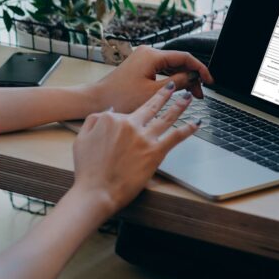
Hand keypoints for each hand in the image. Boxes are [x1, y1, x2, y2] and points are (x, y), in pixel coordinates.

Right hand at [72, 81, 198, 216]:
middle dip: (164, 94)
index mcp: (112, 119)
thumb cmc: (88, 170)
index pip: (127, 112)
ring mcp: (144, 137)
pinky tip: (196, 123)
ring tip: (188, 97)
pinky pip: (175, 136)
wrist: (96, 192)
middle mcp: (131, 124)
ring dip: (179, 105)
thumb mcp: (82, 138)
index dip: (131, 117)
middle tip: (173, 87)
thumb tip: (109, 112)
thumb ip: (93, 120)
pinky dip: (188, 128)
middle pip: (151, 105)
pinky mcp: (155, 152)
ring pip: (167, 117)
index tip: (136, 117)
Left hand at [87, 45, 212, 113]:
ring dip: (182, 80)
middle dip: (192, 77)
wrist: (96, 100)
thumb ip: (177, 83)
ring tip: (192, 95)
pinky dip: (171, 80)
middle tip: (200, 94)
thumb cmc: (120, 98)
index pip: (184, 57)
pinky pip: (162, 70)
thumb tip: (193, 78)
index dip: (199, 69)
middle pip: (178, 61)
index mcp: (152, 55)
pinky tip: (178, 91)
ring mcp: (144, 59)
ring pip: (171, 67)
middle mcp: (148, 53)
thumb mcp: (153, 93)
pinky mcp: (140, 67)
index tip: (209, 80)